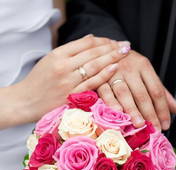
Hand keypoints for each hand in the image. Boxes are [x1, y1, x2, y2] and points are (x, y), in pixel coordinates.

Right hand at [0, 35, 129, 128]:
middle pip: (92, 53)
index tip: (112, 41)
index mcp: (57, 55)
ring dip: (111, 58)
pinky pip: (91, 83)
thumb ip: (70, 50)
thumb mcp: (50, 59)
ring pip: (94, 66)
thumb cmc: (39, 81)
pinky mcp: (71, 96)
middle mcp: (63, 67)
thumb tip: (91, 38)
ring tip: (124, 52)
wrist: (26, 101)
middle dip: (111, 47)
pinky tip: (115, 67)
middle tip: (125, 44)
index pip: (85, 43)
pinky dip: (104, 74)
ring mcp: (68, 82)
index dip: (101, 40)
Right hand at [98, 50, 175, 129]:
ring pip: (124, 93)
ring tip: (139, 124)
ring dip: (132, 110)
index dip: (162, 109)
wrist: (102, 49)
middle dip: (149, 113)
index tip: (165, 124)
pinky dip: (111, 103)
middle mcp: (129, 68)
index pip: (156, 90)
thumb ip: (161, 92)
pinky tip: (118, 113)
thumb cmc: (126, 66)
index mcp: (144, 66)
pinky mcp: (99, 78)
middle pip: (142, 94)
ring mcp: (113, 73)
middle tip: (154, 129)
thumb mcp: (145, 74)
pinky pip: (106, 92)